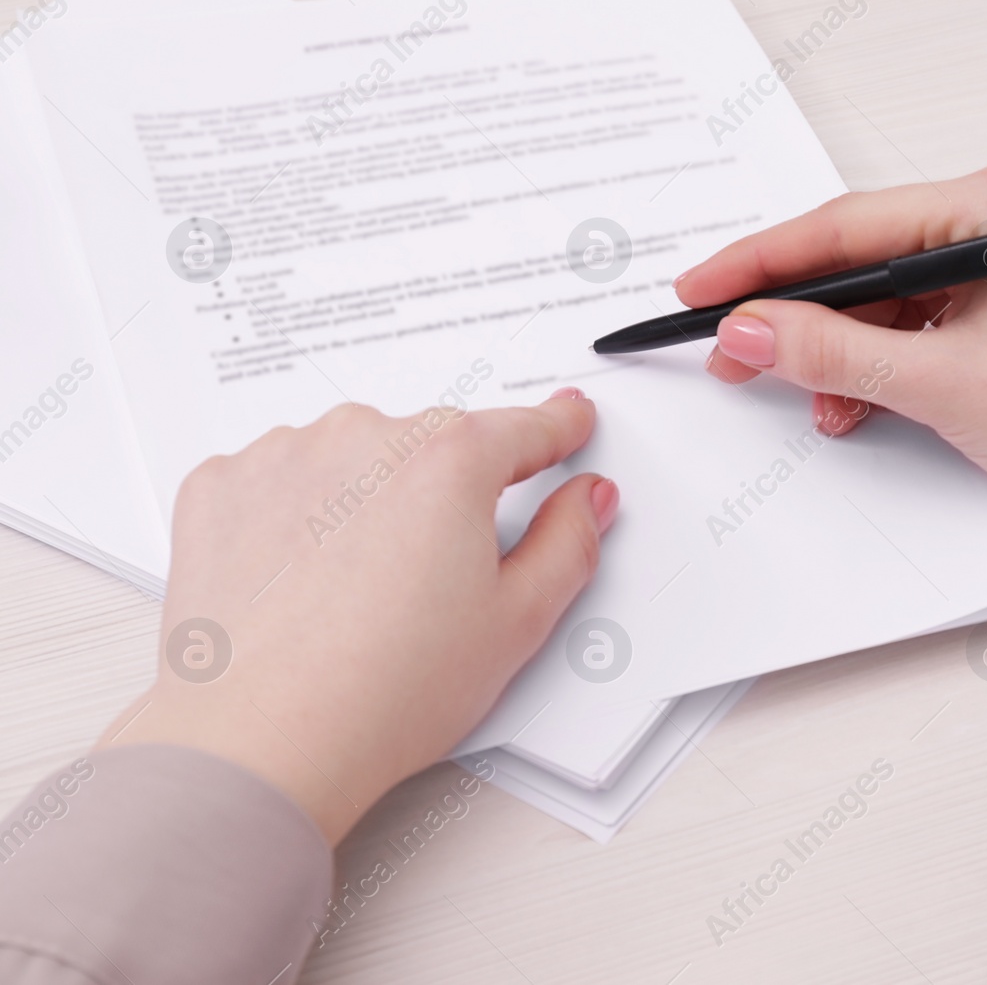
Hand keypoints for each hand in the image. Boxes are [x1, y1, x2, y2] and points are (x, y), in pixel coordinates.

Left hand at [98, 390, 617, 844]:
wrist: (261, 741)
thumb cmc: (382, 693)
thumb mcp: (516, 623)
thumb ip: (568, 543)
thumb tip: (585, 500)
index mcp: (448, 461)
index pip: (525, 427)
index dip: (557, 430)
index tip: (567, 424)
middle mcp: (365, 438)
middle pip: (434, 444)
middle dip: (448, 492)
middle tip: (440, 575)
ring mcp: (285, 456)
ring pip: (355, 456)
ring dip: (369, 498)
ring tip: (363, 589)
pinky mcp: (222, 487)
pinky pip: (282, 478)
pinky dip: (297, 513)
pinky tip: (307, 579)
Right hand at [678, 163, 986, 553]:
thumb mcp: (941, 385)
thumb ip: (831, 354)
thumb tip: (746, 332)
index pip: (846, 225)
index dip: (761, 263)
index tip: (698, 290)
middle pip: (862, 255)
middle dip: (795, 313)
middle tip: (730, 349)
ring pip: (886, 293)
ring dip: (838, 348)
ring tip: (801, 395)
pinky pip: (919, 317)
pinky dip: (881, 359)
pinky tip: (854, 400)